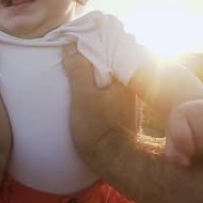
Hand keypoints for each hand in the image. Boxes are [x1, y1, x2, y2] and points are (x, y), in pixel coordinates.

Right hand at [62, 44, 138, 165]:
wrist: (115, 161)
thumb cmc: (98, 128)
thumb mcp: (83, 97)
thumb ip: (78, 71)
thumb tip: (72, 46)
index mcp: (124, 77)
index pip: (109, 50)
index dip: (92, 44)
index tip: (76, 40)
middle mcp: (131, 85)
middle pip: (110, 63)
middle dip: (94, 57)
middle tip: (73, 53)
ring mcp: (129, 99)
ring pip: (111, 77)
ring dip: (96, 72)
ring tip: (77, 67)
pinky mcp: (124, 112)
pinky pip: (111, 90)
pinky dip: (99, 85)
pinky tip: (88, 89)